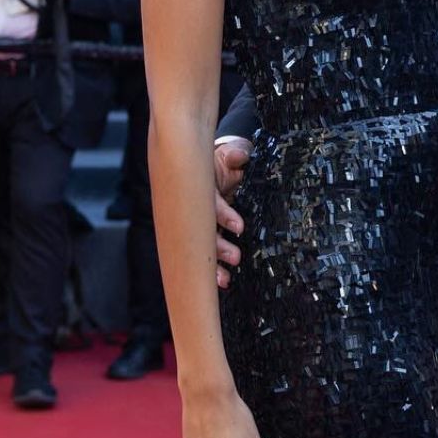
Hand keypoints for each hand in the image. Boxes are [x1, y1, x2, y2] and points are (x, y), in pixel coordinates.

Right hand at [214, 138, 251, 288]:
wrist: (213, 169)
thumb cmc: (220, 164)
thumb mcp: (227, 156)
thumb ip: (233, 155)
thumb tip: (239, 155)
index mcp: (201, 189)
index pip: (210, 203)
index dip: (224, 215)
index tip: (239, 227)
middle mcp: (198, 210)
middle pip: (204, 231)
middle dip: (219, 246)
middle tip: (236, 257)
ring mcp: (201, 224)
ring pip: (204, 247)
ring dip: (214, 264)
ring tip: (225, 279)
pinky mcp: (207, 234)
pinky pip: (207, 253)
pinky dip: (214, 269)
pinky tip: (222, 282)